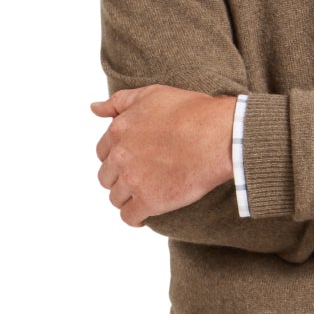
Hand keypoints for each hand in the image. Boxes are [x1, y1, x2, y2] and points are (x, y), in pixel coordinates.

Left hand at [91, 86, 236, 225]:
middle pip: (107, 177)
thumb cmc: (191, 112)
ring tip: (147, 195)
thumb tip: (94, 108)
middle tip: (142, 178)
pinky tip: (146, 215)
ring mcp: (133, 180)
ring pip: (116, 198)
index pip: (103, 153)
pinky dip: (135, 218)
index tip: (134, 160)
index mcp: (118, 130)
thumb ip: (118, 102)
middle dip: (120, 178)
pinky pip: (129, 217)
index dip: (118, 157)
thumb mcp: (150, 94)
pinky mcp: (149, 201)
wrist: (218, 135)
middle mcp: (120, 156)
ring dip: (128, 198)